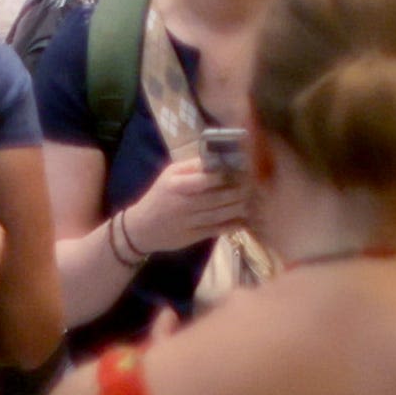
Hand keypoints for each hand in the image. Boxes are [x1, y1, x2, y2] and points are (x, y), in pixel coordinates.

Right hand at [129, 155, 248, 255]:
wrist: (141, 228)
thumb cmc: (160, 196)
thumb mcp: (170, 176)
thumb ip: (193, 167)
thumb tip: (219, 157)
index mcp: (176, 185)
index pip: (205, 179)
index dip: (227, 175)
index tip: (243, 169)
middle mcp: (182, 203)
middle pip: (217, 198)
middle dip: (239, 191)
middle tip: (255, 185)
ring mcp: (188, 222)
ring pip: (220, 214)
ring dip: (240, 207)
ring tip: (253, 199)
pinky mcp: (194, 236)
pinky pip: (218, 230)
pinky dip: (234, 224)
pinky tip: (247, 218)